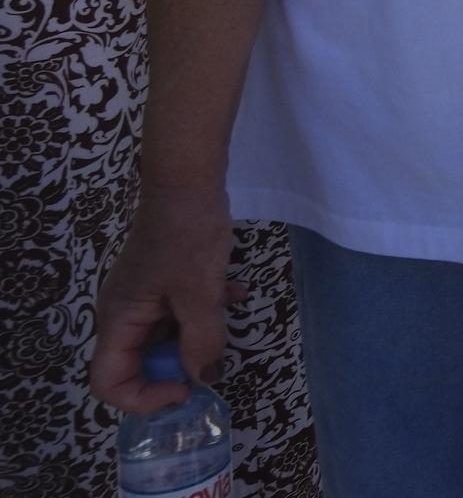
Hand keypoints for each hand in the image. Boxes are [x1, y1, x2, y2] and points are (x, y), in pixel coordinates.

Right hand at [90, 183, 235, 414]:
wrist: (190, 180)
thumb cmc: (189, 236)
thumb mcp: (201, 293)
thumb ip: (203, 340)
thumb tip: (205, 379)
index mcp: (118, 320)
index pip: (108, 382)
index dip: (143, 397)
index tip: (185, 389)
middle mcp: (123, 313)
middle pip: (139, 363)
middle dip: (178, 366)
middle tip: (215, 357)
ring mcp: (142, 296)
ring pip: (166, 335)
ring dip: (199, 334)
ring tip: (230, 318)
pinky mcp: (163, 279)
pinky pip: (180, 309)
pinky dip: (207, 308)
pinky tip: (239, 292)